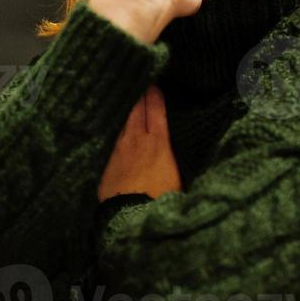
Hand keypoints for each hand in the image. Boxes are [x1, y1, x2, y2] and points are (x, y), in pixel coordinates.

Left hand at [98, 85, 181, 201]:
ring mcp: (119, 150)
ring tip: (130, 101)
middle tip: (141, 82)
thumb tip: (191, 152)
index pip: (155, 109)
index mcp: (158, 142)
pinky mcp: (108, 163)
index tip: (155, 83)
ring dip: (128, 111)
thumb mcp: (181, 179)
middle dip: (140, 95)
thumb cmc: (161, 200)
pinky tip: (120, 130)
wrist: (130, 218)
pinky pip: (115, 140)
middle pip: (136, 109)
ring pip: (124, 123)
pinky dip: (120, 131)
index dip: (155, 93)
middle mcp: (136, 140)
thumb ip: (180, 160)